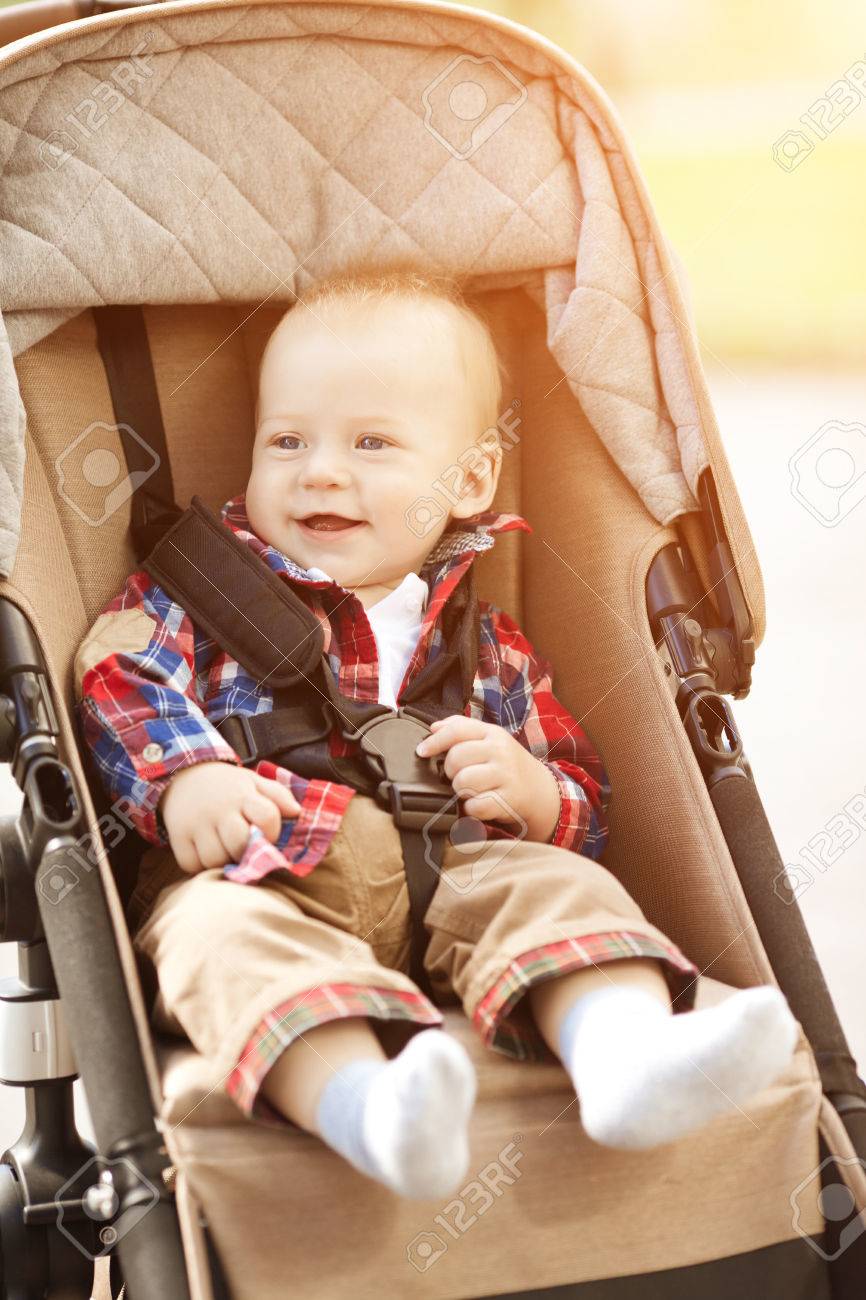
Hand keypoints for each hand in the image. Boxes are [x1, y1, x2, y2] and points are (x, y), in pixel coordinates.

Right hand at [158, 760, 300, 873]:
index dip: (272, 832)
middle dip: (246, 853)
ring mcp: (196, 823)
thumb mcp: (253, 781)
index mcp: (242, 794)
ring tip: (226, 851)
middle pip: (240, 844)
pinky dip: (200, 866)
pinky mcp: (178, 836)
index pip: (267, 816)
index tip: (267, 834)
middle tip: (245, 849)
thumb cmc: (226, 785)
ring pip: (215, 859)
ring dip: (224, 862)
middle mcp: (219, 809)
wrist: (183, 775)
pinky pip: (192, 864)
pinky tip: (206, 853)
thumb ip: (278, 795)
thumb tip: (297, 812)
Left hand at [416, 716, 560, 842]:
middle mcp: (500, 751)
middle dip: (451, 772)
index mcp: (492, 733)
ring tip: (471, 791)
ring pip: (463, 782)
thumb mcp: (490, 742)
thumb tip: (433, 727)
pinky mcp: (509, 799)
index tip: (422, 752)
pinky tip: (479, 804)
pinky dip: (471, 809)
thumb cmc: (508, 767)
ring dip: (461, 791)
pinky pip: (475, 805)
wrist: (542, 792)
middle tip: (459, 777)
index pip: (457, 729)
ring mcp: (506, 775)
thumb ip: (462, 731)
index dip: (434, 741)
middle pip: (455, 758)